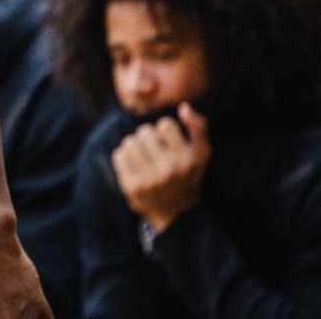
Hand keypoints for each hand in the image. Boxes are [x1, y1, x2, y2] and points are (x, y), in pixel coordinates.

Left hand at [111, 103, 211, 232]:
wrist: (175, 213)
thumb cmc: (188, 176)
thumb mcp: (202, 153)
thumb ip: (199, 127)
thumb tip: (184, 107)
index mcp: (188, 159)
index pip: (165, 124)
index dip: (165, 131)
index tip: (170, 143)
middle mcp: (169, 169)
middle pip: (144, 131)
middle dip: (149, 138)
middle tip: (156, 152)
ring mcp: (149, 179)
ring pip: (129, 141)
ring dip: (135, 146)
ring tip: (145, 158)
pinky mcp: (132, 186)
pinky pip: (119, 155)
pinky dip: (124, 157)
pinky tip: (135, 167)